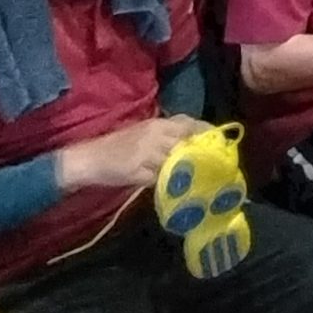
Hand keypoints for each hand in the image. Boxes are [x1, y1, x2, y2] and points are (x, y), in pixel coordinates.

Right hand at [61, 114, 202, 192]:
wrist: (91, 158)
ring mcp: (148, 153)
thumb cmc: (119, 147)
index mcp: (158, 124)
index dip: (207, 132)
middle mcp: (155, 134)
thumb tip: (194, 146)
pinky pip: (162, 178)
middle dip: (203, 153)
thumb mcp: (145, 135)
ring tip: (202, 180)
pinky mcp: (140, 171)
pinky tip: (178, 189)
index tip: (221, 143)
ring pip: (177, 160)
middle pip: (188, 141)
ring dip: (190, 170)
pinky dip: (171, 184)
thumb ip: (167, 138)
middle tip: (215, 165)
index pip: (189, 124)